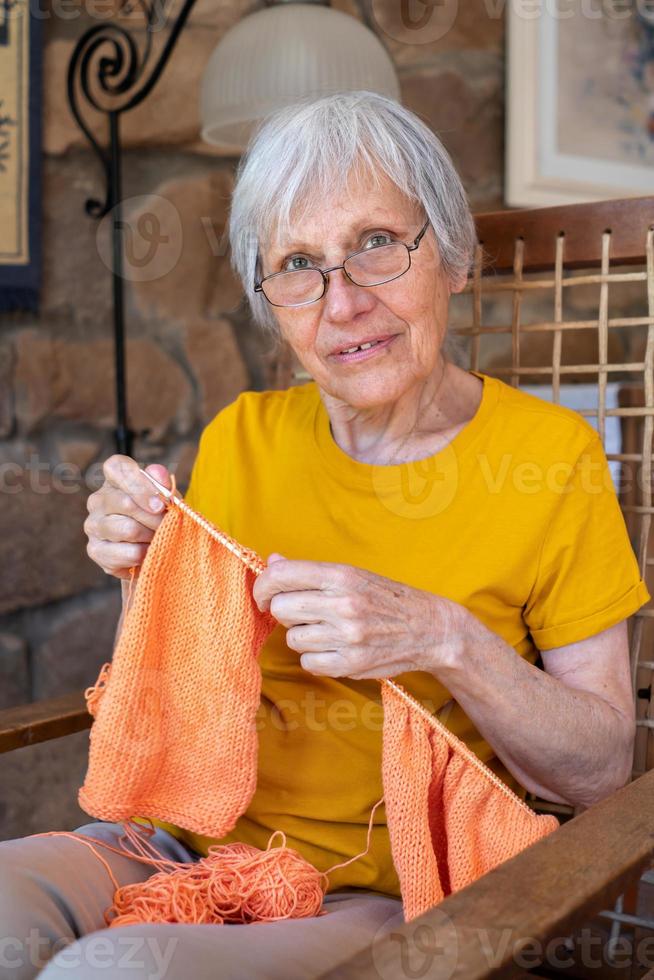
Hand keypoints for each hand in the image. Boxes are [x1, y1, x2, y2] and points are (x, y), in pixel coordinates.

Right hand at [84, 454, 172, 580]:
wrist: (153, 547)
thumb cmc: (158, 515)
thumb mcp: (165, 497)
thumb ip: (162, 484)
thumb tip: (158, 473)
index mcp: (113, 479)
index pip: (116, 468)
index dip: (140, 485)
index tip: (160, 504)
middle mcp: (97, 500)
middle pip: (126, 503)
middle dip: (155, 517)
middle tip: (168, 524)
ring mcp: (93, 525)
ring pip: (128, 530)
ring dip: (152, 536)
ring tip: (158, 537)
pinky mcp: (96, 550)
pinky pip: (129, 553)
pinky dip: (146, 554)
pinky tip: (148, 551)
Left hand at [253, 554, 463, 678]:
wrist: (428, 628)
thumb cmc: (385, 598)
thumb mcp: (351, 574)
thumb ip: (309, 572)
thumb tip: (272, 561)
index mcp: (341, 576)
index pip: (281, 576)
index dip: (262, 586)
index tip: (263, 594)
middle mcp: (343, 604)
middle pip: (280, 608)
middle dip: (286, 611)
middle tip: (305, 612)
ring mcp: (346, 636)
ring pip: (292, 637)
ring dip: (303, 635)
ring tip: (328, 630)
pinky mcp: (350, 664)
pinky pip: (308, 662)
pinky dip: (316, 657)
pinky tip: (335, 647)